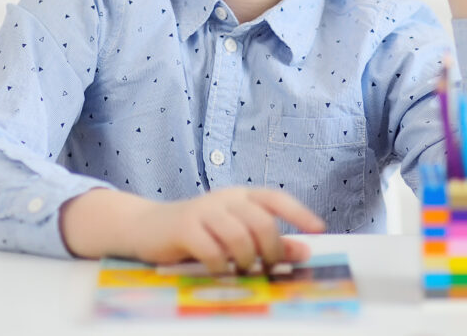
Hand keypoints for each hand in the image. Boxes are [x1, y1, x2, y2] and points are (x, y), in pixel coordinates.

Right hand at [132, 187, 325, 272]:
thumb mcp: (235, 234)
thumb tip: (304, 250)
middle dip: (271, 248)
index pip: (276, 198)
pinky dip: (221, 266)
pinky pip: (212, 249)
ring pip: (240, 235)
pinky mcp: (185, 227)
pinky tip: (219, 270)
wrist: (147, 227)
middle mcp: (225, 198)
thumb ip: (268, 242)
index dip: (299, 212)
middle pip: (262, 220)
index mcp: (241, 196)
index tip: (318, 229)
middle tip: (268, 266)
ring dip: (247, 260)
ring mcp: (204, 210)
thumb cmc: (198, 232)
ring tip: (243, 270)